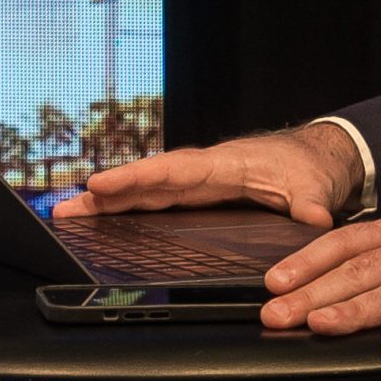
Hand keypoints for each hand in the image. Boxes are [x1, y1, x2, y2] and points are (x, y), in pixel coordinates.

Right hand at [53, 126, 362, 229]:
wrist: (312, 159)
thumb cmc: (309, 170)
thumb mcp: (314, 190)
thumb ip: (311, 207)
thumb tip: (315, 222)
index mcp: (222, 166)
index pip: (172, 171)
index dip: (135, 178)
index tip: (99, 183)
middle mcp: (202, 173)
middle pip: (146, 182)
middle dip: (105, 194)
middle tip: (64, 208)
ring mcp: (196, 184)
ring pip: (145, 192)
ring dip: (107, 202)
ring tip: (67, 214)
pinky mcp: (196, 195)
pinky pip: (156, 201)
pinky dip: (126, 207)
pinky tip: (101, 219)